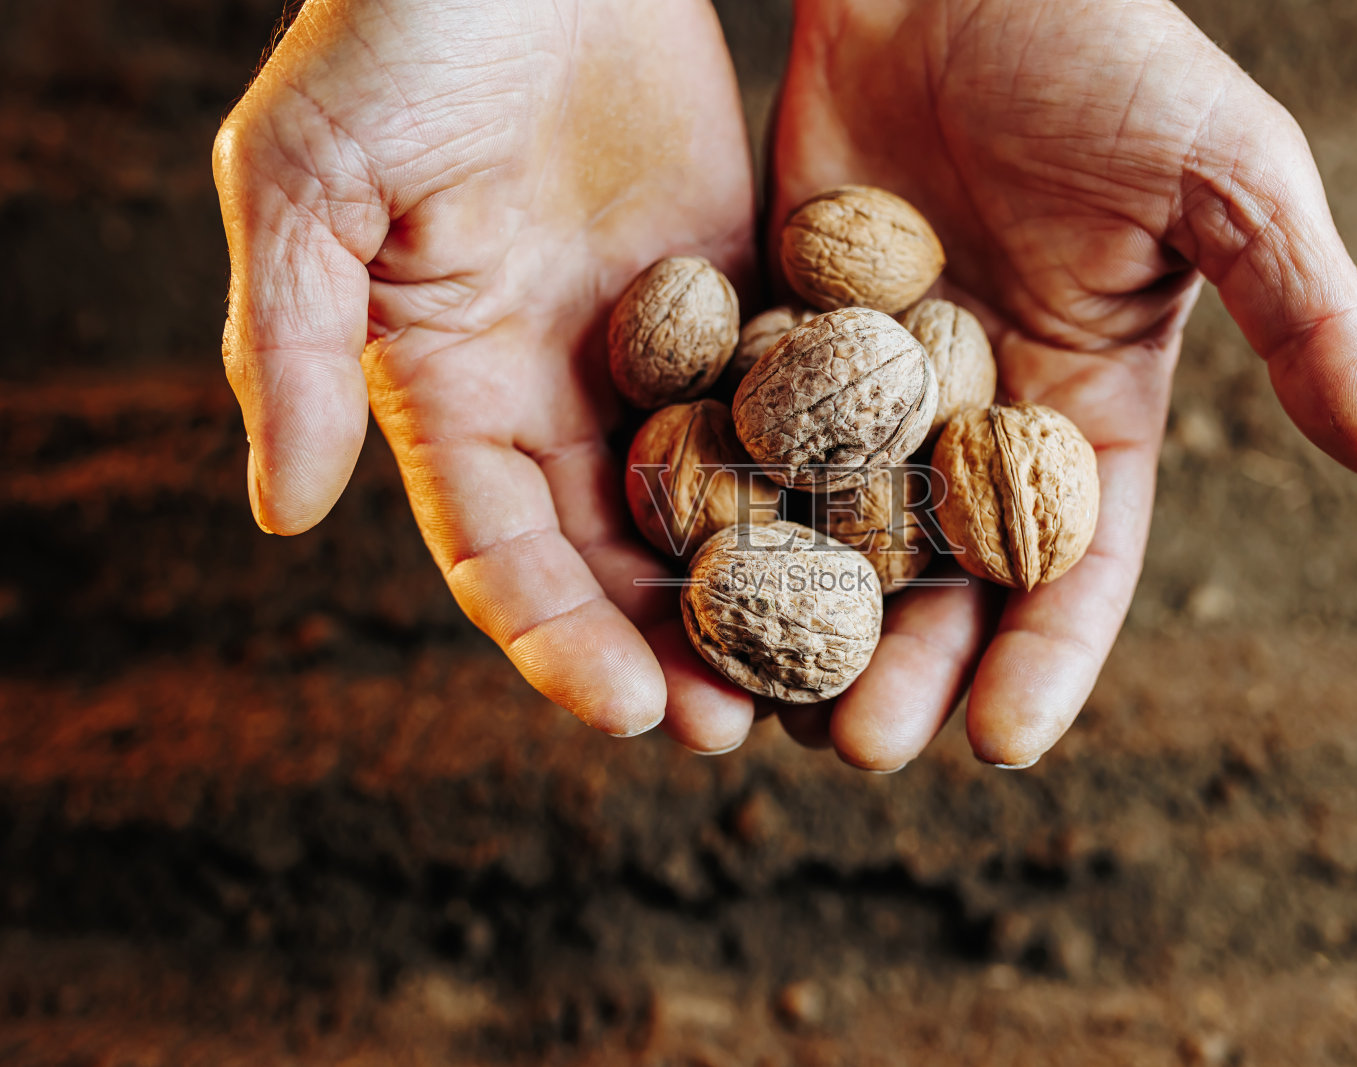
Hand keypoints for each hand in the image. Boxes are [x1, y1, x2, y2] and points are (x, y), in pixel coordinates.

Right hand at [214, 0, 758, 739]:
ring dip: (759, 587)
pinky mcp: (740, 290)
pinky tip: (884, 533)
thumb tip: (281, 514)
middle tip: (735, 728)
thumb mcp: (308, 178)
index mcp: (450, 392)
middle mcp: (555, 392)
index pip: (500, 549)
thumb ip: (296, 343)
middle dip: (669, 644)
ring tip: (826, 671)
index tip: (620, 711)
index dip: (553, 637)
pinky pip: (786, 398)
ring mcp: (655, 348)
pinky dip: (825, 471)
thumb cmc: (394, 31)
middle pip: (614, 553)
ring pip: (711, 497)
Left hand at [768, 0, 1356, 768]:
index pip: (1074, 564)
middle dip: (902, 665)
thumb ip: (1308, 314)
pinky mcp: (774, 337)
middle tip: (851, 746)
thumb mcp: (1231, 180)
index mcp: (1086, 412)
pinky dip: (719, 505)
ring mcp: (866, 387)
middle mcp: (973, 421)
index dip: (1046, 659)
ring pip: (831, 531)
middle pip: (940, 577)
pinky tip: (673, 572)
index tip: (1003, 744)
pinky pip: (745, 438)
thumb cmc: (1109, 57)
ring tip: (752, 700)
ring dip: (798, 619)